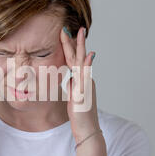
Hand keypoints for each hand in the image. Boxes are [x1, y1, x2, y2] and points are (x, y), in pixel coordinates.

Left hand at [60, 26, 99, 143]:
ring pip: (82, 62)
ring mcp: (86, 84)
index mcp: (80, 79)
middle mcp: (84, 79)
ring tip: (79, 33)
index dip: (70, 46)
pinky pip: (85, 75)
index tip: (65, 34)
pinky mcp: (85, 92)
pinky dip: (87, 64)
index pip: (74, 59)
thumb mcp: (74, 96)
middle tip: (72, 26)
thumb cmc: (80, 116)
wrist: (87, 129)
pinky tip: (88, 55)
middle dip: (74, 41)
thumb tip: (70, 78)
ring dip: (81, 47)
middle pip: (79, 56)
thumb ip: (73, 85)